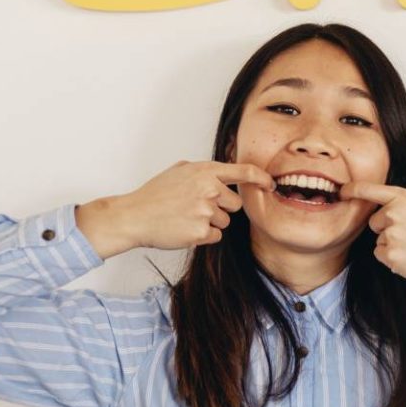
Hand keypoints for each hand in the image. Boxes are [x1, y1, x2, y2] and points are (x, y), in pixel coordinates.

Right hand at [75, 161, 272, 258]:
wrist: (134, 216)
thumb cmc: (155, 194)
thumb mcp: (180, 170)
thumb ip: (204, 170)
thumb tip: (225, 172)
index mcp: (205, 171)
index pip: (244, 172)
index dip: (262, 178)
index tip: (271, 184)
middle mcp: (209, 189)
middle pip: (235, 205)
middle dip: (221, 208)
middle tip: (195, 208)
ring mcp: (206, 211)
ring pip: (224, 221)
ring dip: (209, 223)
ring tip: (185, 217)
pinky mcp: (201, 232)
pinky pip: (215, 236)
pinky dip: (203, 236)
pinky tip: (184, 229)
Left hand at [342, 182, 405, 280]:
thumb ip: (398, 204)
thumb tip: (376, 208)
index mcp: (403, 197)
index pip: (371, 190)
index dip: (353, 189)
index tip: (342, 191)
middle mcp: (395, 212)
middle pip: (374, 222)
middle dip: (386, 229)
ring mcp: (392, 233)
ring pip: (378, 239)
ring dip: (391, 244)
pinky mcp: (390, 253)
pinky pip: (380, 253)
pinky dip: (391, 257)